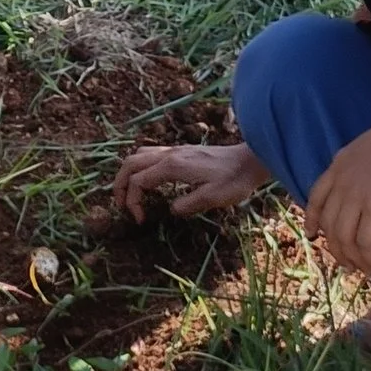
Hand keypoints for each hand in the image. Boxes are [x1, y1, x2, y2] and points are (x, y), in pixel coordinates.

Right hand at [114, 133, 269, 221]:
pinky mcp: (182, 152)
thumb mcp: (212, 198)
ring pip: (139, 155)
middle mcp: (169, 155)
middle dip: (119, 185)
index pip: (138, 181)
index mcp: (172, 166)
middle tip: (121, 206)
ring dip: (128, 173)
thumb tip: (170, 210)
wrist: (251, 160)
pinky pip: (151, 154)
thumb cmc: (234, 180)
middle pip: (130, 163)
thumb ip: (188, 204)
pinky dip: (141, 167)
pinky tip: (149, 181)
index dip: (133, 202)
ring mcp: (175, 150)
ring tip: (130, 193)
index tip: (141, 220)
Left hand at [303, 111, 370, 278]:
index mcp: (340, 163)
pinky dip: (369, 259)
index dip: (311, 218)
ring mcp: (355, 197)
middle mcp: (342, 182)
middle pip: (328, 223)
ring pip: (343, 238)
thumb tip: (367, 180)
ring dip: (352, 258)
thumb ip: (362, 164)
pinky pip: (364, 244)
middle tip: (346, 262)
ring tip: (365, 269)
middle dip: (335, 247)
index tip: (311, 233)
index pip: (316, 196)